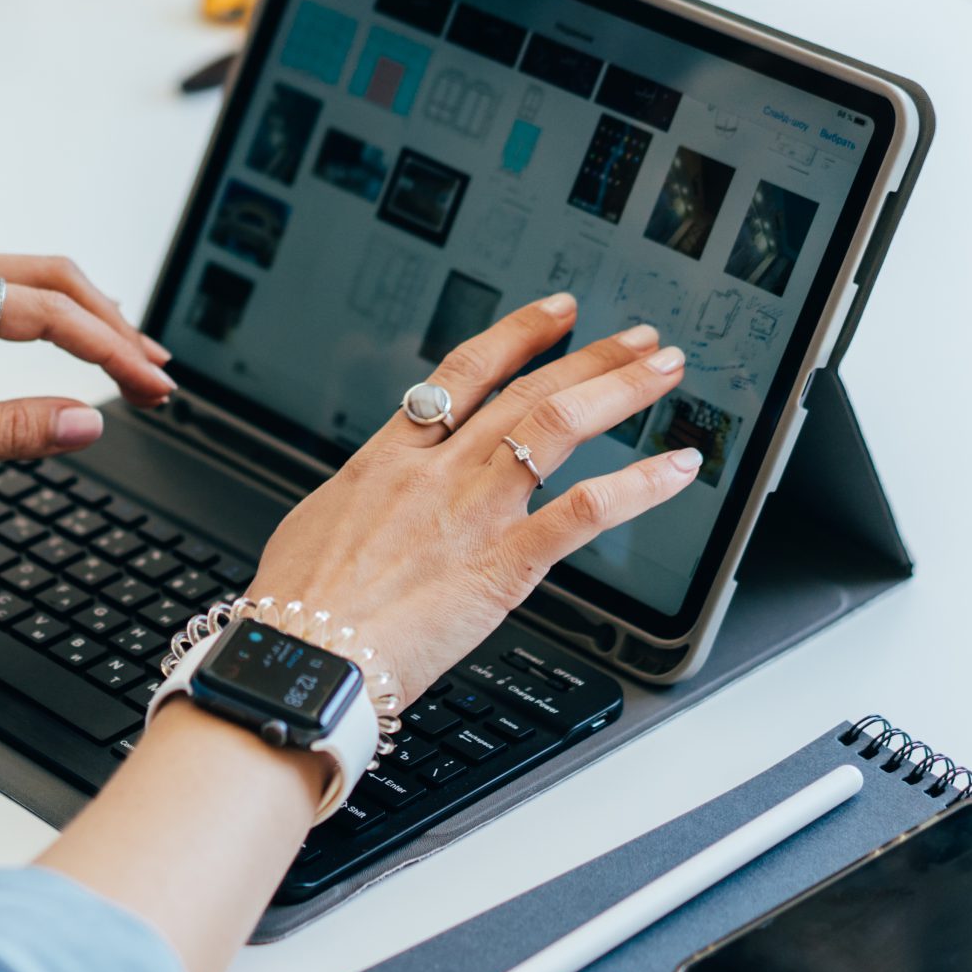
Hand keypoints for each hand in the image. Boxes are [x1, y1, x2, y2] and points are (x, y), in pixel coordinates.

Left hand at [0, 252, 175, 500]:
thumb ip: (9, 432)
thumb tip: (88, 422)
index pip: (47, 311)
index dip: (111, 349)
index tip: (153, 386)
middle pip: (50, 276)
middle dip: (113, 325)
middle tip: (158, 376)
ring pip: (29, 276)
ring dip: (86, 316)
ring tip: (133, 361)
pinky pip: (0, 286)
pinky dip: (48, 313)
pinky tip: (75, 339)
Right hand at [245, 292, 703, 705]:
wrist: (302, 658)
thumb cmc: (295, 610)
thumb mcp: (316, 525)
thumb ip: (363, 501)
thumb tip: (372, 498)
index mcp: (388, 459)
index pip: (464, 373)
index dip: (518, 334)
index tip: (558, 313)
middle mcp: (437, 473)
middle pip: (527, 390)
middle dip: (592, 357)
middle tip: (641, 337)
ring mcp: (473, 513)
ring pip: (558, 426)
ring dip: (620, 391)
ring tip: (664, 371)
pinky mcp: (502, 566)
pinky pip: (584, 512)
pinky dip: (638, 485)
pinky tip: (676, 467)